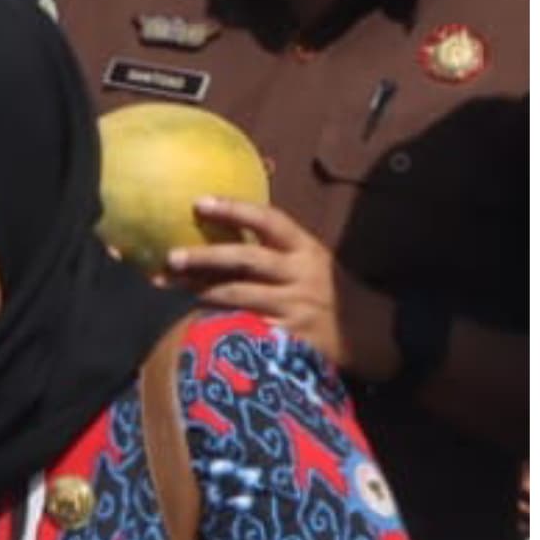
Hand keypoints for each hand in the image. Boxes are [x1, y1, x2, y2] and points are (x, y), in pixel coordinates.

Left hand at [166, 196, 349, 366]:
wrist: (369, 332)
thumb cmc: (325, 291)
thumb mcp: (309, 261)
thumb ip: (274, 245)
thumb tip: (233, 215)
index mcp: (305, 248)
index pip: (269, 219)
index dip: (234, 208)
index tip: (199, 201)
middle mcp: (300, 273)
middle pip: (247, 258)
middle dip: (206, 256)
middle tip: (171, 256)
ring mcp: (294, 306)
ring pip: (241, 295)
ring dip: (202, 291)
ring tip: (171, 287)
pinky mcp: (288, 338)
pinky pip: (246, 329)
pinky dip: (219, 325)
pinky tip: (193, 326)